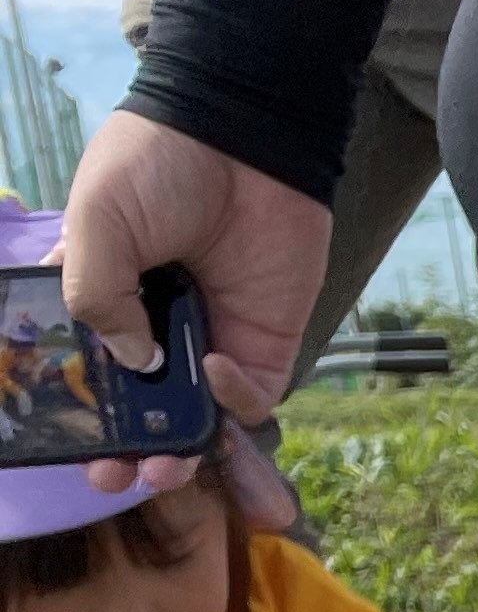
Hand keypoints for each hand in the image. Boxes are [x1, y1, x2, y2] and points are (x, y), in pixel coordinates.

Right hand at [56, 111, 310, 519]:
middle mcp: (155, 327)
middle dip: (133, 450)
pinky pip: (250, 395)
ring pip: (198, 417)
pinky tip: (212, 368)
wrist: (240, 136)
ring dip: (183, 447)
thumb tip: (128, 360)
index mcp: (105, 298)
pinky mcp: (264, 342)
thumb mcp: (98, 220)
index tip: (78, 454)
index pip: (90, 372)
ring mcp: (210, 338)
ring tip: (162, 464)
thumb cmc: (155, 165)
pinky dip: (233, 397)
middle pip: (146, 409)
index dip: (83, 417)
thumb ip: (97, 292)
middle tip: (122, 475)